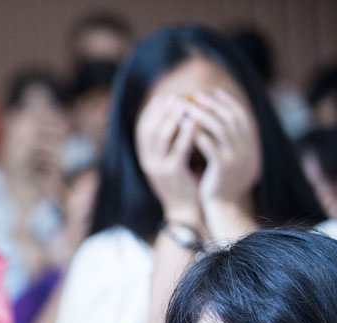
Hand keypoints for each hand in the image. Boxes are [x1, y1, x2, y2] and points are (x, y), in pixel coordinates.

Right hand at [135, 94, 202, 223]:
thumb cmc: (181, 185)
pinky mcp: (172, 173)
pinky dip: (185, 133)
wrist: (185, 212)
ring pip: (160, 136)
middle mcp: (147, 162)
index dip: (150, 111)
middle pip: (149, 129)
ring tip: (183, 103)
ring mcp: (158, 168)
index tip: (162, 97)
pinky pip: (178, 148)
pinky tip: (194, 121)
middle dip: (160, 110)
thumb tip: (175, 119)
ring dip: (171, 117)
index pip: (142, 129)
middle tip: (173, 96)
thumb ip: (169, 144)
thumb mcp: (169, 162)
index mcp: (145, 158)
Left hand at [185, 89, 259, 208]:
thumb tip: (220, 116)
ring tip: (187, 107)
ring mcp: (237, 157)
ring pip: (219, 127)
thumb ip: (230, 139)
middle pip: (230, 117)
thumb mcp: (231, 157)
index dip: (226, 101)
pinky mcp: (223, 167)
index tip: (211, 92)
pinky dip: (197, 133)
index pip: (241, 114)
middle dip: (212, 103)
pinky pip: (209, 145)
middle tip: (195, 95)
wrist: (225, 207)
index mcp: (251, 143)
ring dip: (202, 114)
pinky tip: (184, 126)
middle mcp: (248, 147)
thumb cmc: (223, 181)